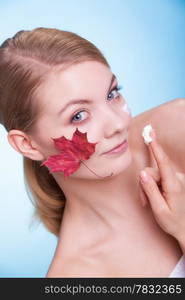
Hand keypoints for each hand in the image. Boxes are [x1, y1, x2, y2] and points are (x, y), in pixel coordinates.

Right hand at [139, 127, 184, 242]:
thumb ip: (150, 190)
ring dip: (148, 187)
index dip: (156, 148)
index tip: (151, 136)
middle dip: (144, 184)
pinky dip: (152, 186)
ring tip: (149, 202)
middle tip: (144, 201)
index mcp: (174, 186)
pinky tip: (153, 197)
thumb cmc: (172, 221)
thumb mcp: (159, 209)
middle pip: (152, 171)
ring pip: (153, 175)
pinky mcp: (173, 180)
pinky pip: (157, 178)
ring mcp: (175, 179)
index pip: (163, 163)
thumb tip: (142, 173)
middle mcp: (176, 179)